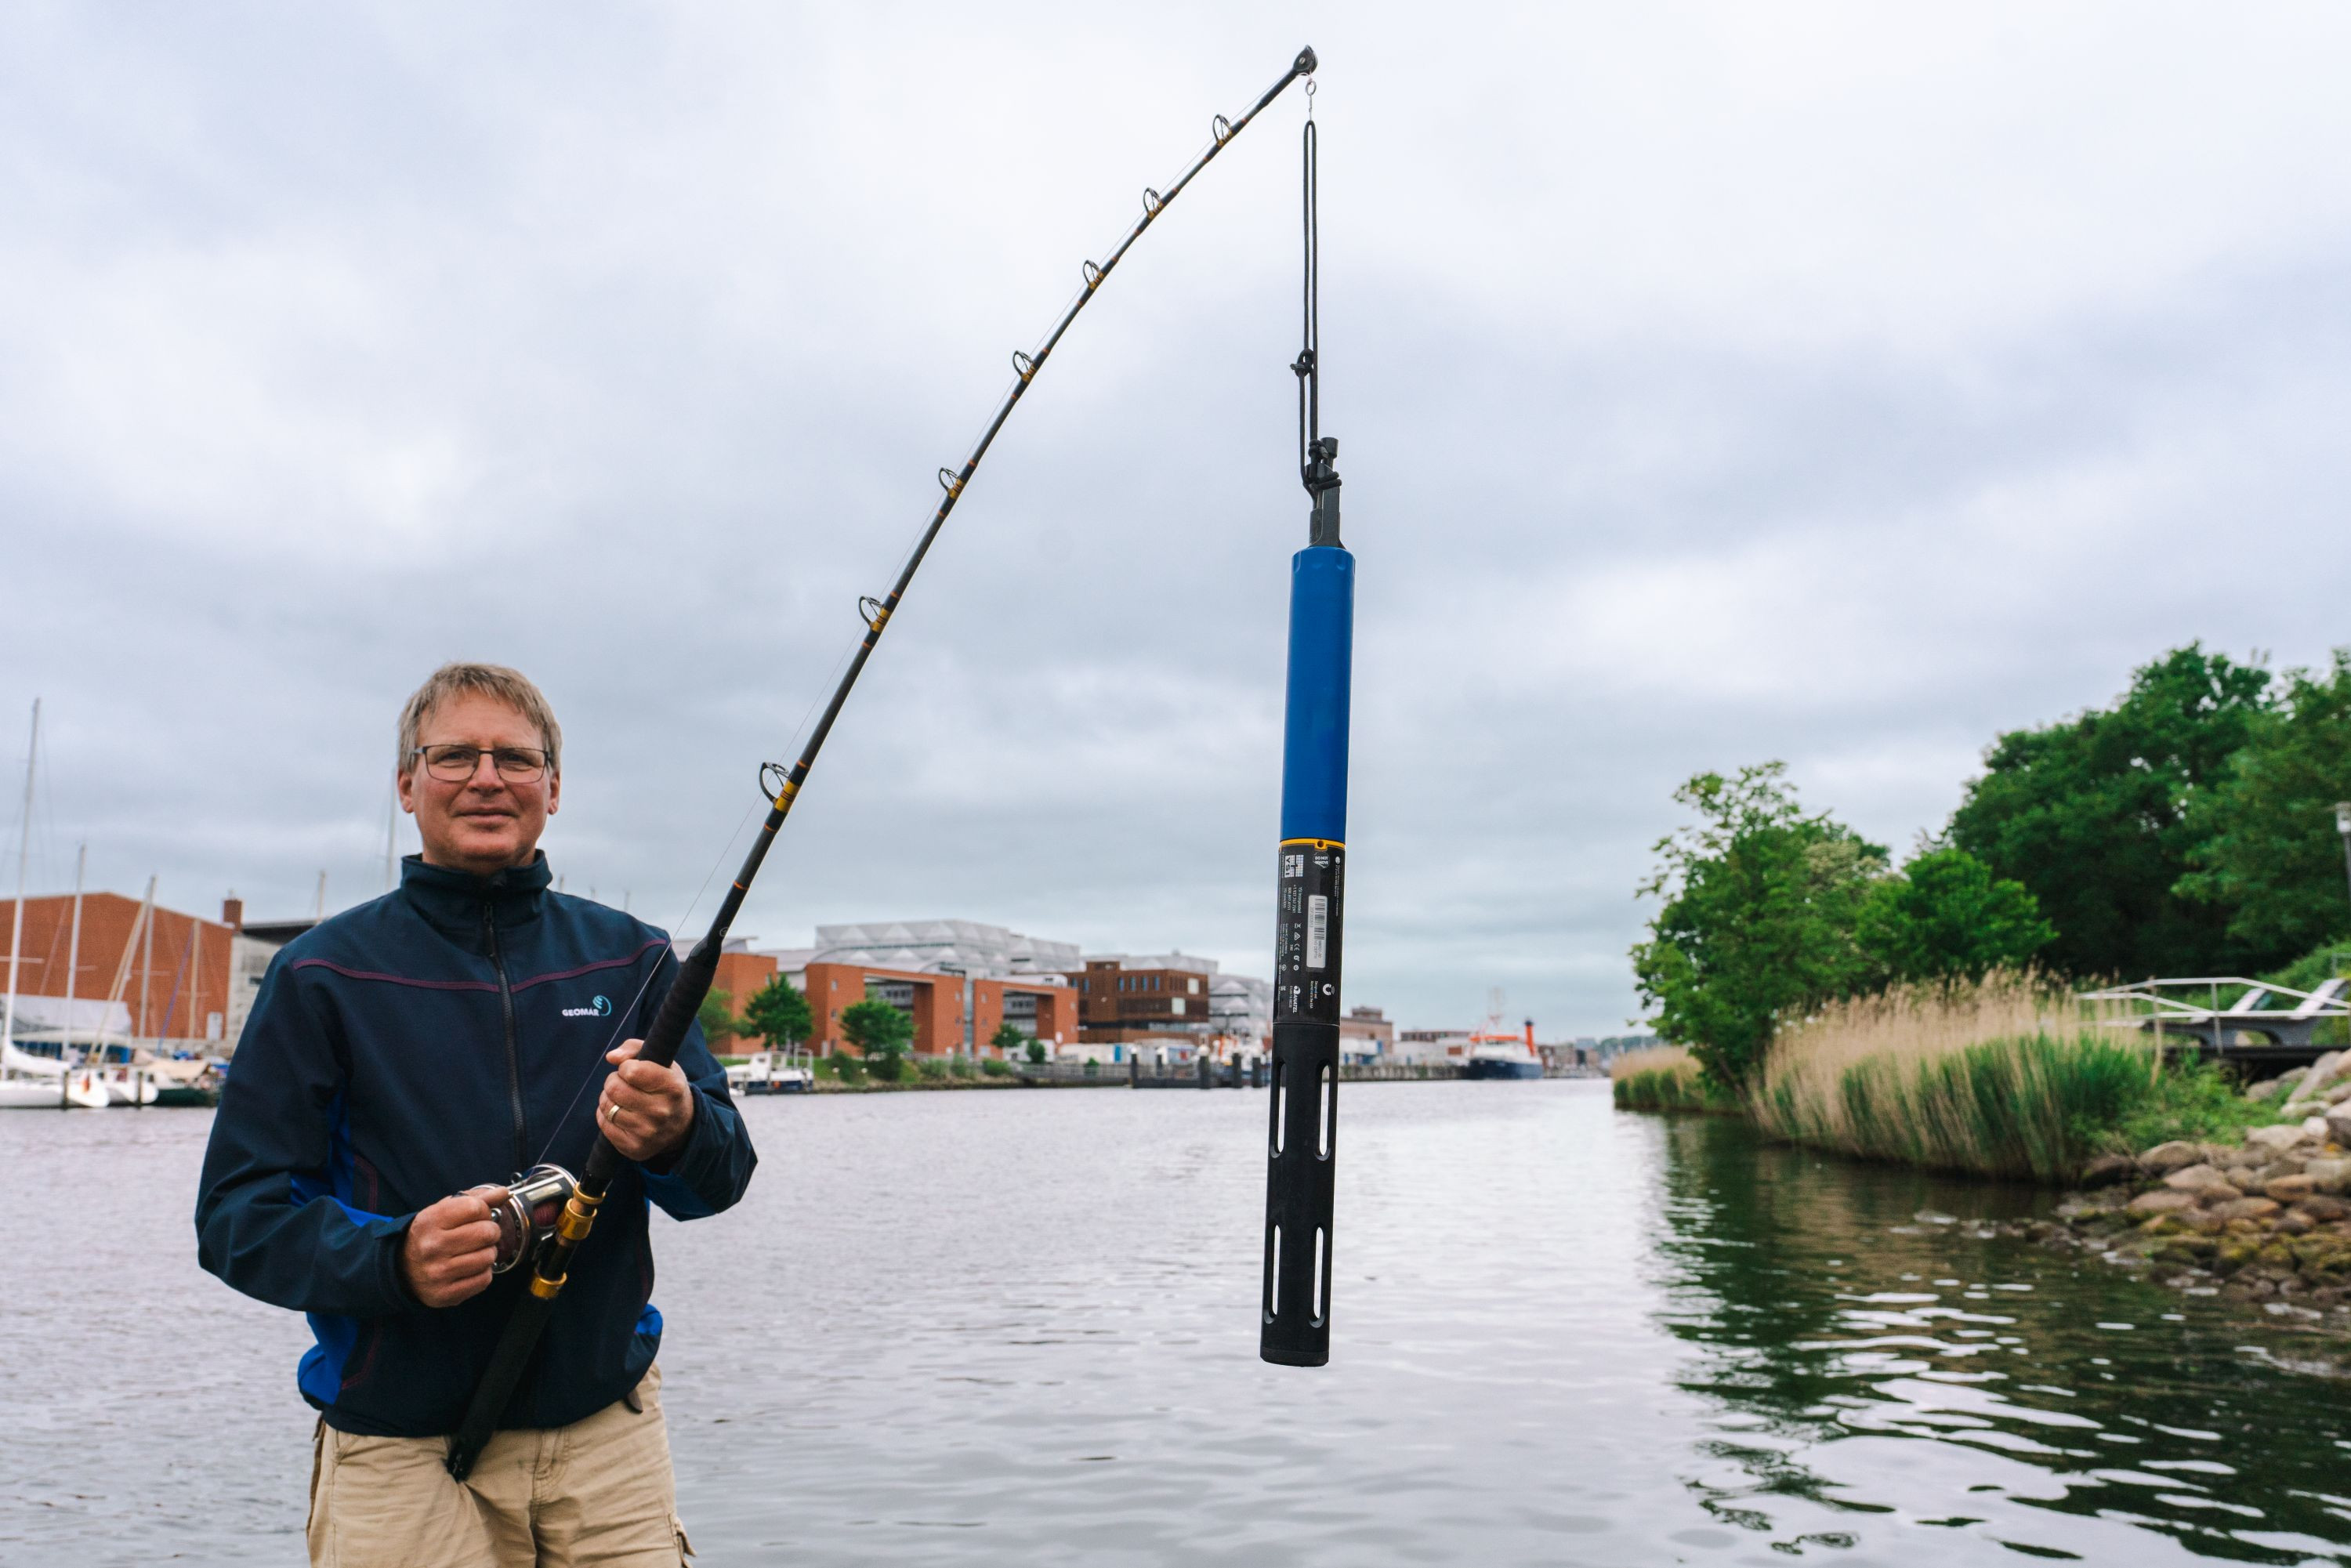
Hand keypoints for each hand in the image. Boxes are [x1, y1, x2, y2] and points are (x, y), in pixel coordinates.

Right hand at [401, 1188, 503, 1307]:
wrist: (403, 1270)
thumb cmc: (431, 1236)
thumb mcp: (444, 1211)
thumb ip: (475, 1199)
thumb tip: (504, 1192)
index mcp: (430, 1221)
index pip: (475, 1208)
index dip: (484, 1211)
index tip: (479, 1217)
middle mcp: (432, 1246)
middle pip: (486, 1232)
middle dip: (491, 1232)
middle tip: (483, 1235)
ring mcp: (439, 1272)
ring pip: (488, 1257)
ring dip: (489, 1253)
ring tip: (476, 1252)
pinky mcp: (446, 1293)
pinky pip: (484, 1279)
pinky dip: (484, 1272)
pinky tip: (472, 1268)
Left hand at [599, 1038, 694, 1162]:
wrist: (681, 1125)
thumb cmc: (666, 1086)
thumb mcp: (661, 1061)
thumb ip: (634, 1048)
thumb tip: (611, 1057)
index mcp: (672, 1087)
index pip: (631, 1071)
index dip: (626, 1067)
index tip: (632, 1070)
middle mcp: (662, 1112)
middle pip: (615, 1089)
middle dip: (613, 1082)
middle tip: (623, 1084)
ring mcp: (648, 1133)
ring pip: (607, 1107)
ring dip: (608, 1099)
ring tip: (621, 1098)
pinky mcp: (635, 1148)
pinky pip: (604, 1126)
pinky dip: (605, 1116)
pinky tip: (619, 1113)